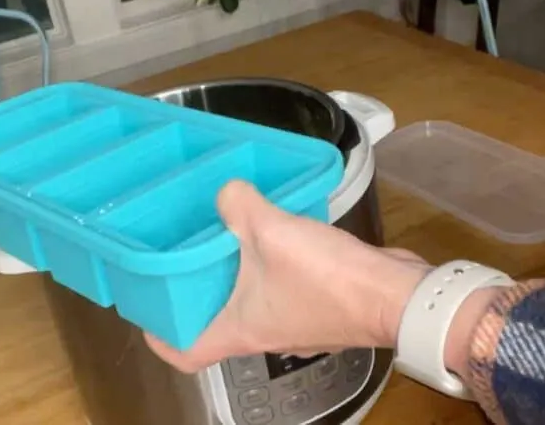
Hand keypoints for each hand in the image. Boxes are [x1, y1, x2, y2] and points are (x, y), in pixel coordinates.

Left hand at [145, 180, 429, 372]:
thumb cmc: (329, 280)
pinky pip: (283, 286)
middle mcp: (263, 332)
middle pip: (215, 323)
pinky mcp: (320, 304)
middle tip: (183, 255)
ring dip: (237, 274)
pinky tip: (274, 230)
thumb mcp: (272, 232)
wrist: (396, 294)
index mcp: (240, 330)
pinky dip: (272, 264)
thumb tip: (226, 190)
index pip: (186, 353)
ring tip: (225, 234)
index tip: (148, 316)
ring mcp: (294, 321)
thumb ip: (240, 207)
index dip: (161, 338)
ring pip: (251, 301)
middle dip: (198, 293)